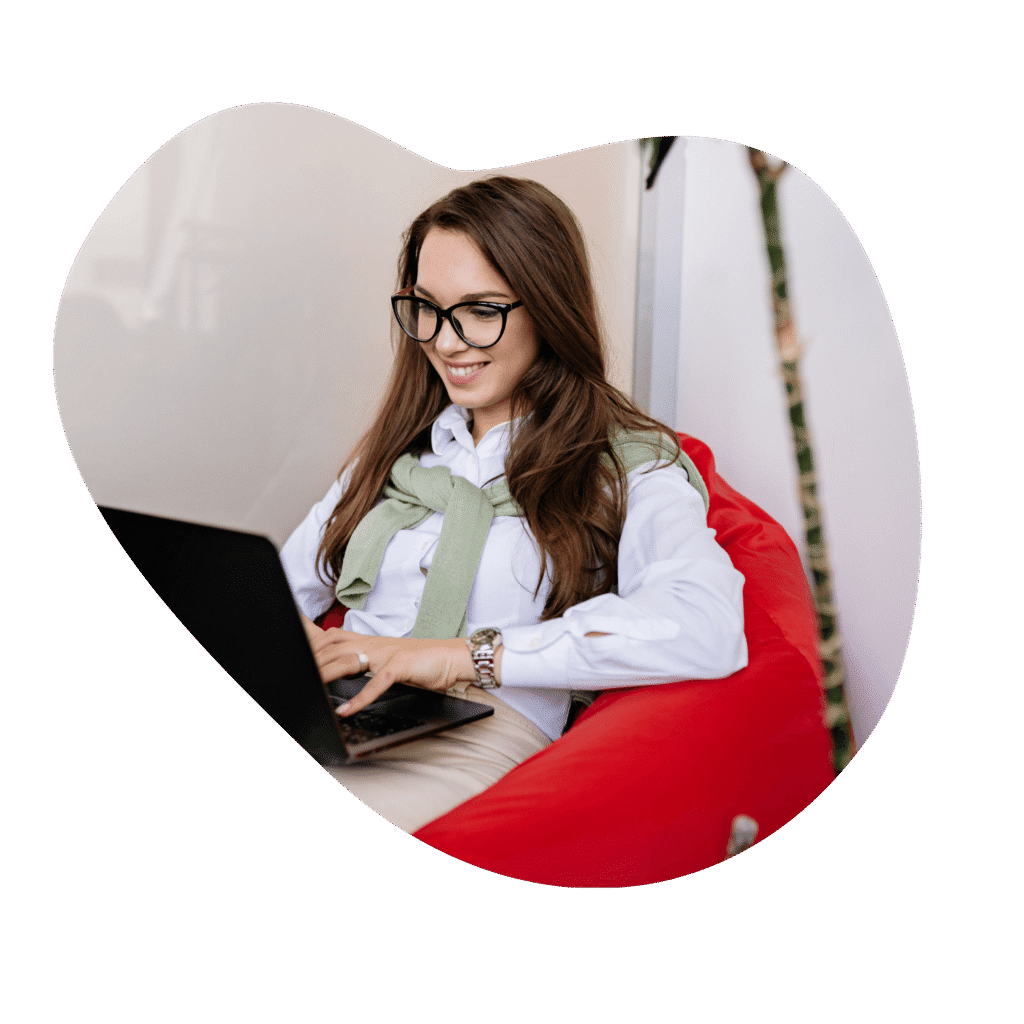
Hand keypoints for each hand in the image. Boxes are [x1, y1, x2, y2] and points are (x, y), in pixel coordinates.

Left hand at [299, 616, 476, 714]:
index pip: (332, 635)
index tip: (289, 636)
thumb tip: (345, 668)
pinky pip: (377, 683)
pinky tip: (347, 710)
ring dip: (326, 674)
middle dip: (310, 658)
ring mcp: (387, 654)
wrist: (454, 656)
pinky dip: (361, 698)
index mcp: (370, 641)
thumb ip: (366, 659)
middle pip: (333, 646)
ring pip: (348, 660)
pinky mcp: (401, 666)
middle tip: (290, 670)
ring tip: (309, 687)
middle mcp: (374, 644)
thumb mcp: (388, 657)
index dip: (309, 635)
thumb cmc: (422, 661)